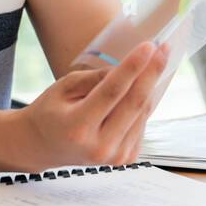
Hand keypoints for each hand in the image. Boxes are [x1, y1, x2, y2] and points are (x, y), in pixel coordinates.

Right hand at [12, 42, 170, 168]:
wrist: (42, 146)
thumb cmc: (50, 112)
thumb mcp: (64, 87)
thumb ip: (95, 78)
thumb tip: (129, 68)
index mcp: (78, 127)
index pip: (112, 92)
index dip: (133, 67)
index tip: (149, 46)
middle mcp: (99, 146)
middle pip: (135, 103)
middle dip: (152, 72)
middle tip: (163, 49)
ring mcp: (114, 156)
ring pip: (143, 113)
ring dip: (151, 86)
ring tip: (155, 62)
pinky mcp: (125, 158)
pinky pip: (142, 123)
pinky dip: (144, 103)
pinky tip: (142, 88)